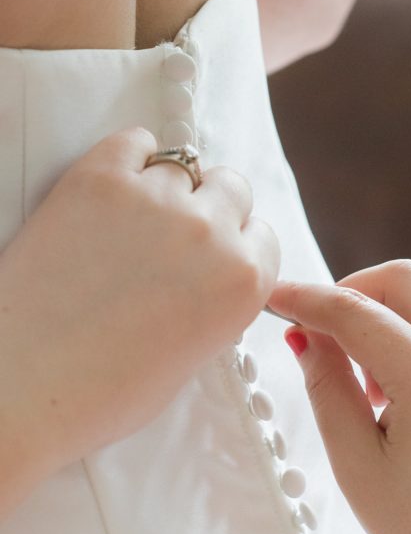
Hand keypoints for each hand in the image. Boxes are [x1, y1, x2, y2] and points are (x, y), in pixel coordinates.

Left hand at [0, 126, 279, 509]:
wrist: (25, 386)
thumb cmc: (101, 392)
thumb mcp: (190, 358)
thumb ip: (212, 306)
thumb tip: (201, 277)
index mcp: (244, 283)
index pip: (263, 236)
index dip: (235, 245)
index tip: (212, 255)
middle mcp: (210, 233)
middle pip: (231, 189)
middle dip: (210, 209)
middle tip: (173, 236)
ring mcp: (156, 199)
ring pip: (185, 165)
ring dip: (167, 187)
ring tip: (133, 219)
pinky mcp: (100, 178)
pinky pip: (135, 141)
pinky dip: (130, 157)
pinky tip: (113, 188)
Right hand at [267, 259, 410, 533]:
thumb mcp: (357, 464)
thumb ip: (327, 387)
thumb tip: (307, 335)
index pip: (358, 312)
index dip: (309, 299)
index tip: (279, 297)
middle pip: (405, 280)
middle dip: (355, 291)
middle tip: (325, 332)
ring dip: (391, 324)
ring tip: (371, 391)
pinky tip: (410, 404)